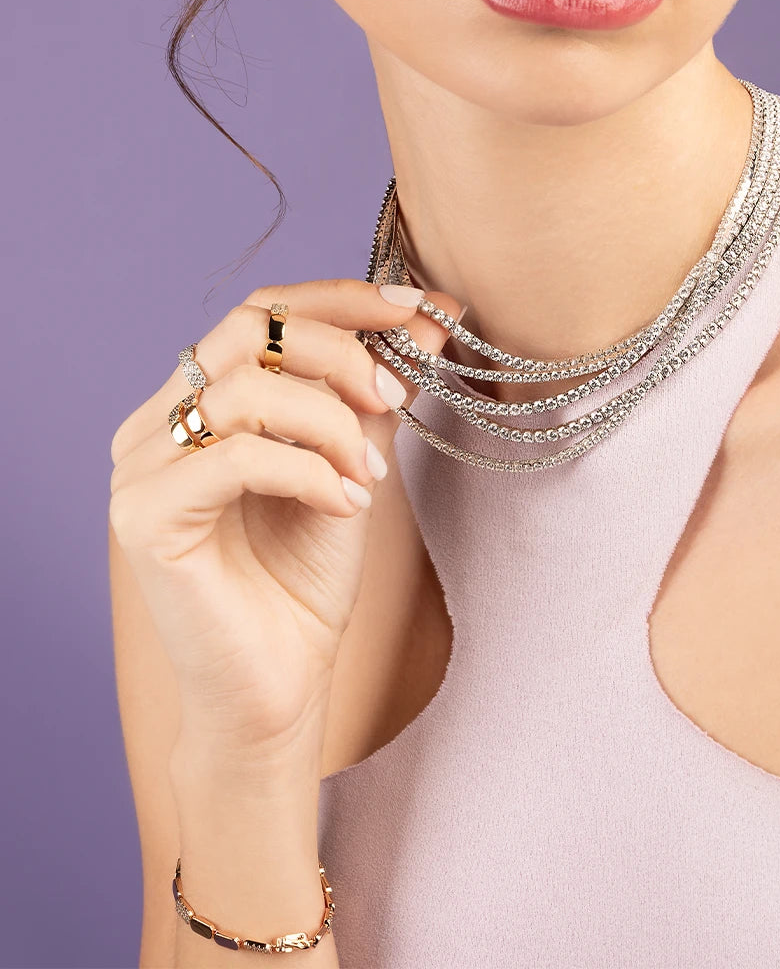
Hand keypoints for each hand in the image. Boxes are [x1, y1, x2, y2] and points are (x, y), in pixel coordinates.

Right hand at [108, 278, 464, 752]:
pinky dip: (309, 471)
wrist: (274, 689)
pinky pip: (237, 456)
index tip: (421, 309)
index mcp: (198, 403)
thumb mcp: (353, 468)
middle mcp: (156, 423)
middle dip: (340, 349)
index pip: (262, 312)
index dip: (343, 299)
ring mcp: (142, 468)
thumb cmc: (303, 583)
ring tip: (370, 477)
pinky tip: (346, 505)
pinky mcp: (144, 517)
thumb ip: (374, 398)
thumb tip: (427, 324)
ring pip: (245, 388)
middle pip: (248, 329)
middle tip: (396, 397)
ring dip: (331, 423)